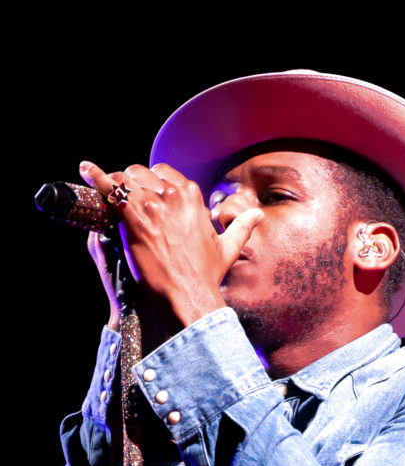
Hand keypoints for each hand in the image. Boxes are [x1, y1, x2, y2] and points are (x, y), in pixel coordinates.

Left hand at [80, 160, 262, 340]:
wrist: (189, 296)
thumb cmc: (206, 276)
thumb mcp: (228, 248)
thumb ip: (242, 227)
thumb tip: (258, 215)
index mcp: (192, 197)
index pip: (164, 174)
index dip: (151, 185)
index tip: (146, 198)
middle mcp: (173, 195)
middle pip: (141, 174)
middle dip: (132, 185)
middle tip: (127, 205)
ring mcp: (151, 204)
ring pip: (124, 179)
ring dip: (115, 188)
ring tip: (108, 199)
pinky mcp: (133, 217)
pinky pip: (110, 188)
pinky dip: (95, 176)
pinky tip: (86, 169)